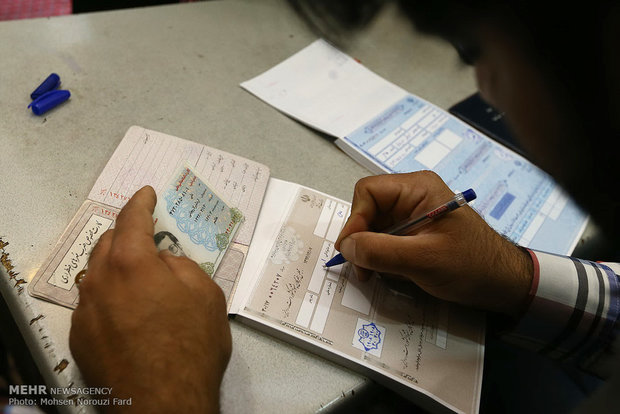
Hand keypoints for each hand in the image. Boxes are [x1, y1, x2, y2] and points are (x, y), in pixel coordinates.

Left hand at [69, 186, 230, 412]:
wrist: (163, 401)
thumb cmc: (192, 345)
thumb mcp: (206, 295)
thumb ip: (182, 266)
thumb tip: (164, 261)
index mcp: (133, 263)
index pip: (132, 219)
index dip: (141, 202)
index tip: (146, 193)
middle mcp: (101, 280)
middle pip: (108, 242)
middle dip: (127, 234)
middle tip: (146, 239)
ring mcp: (86, 310)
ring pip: (97, 273)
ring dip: (116, 267)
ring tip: (139, 278)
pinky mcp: (81, 337)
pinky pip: (93, 303)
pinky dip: (109, 296)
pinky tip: (128, 313)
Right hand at [335, 172, 532, 316]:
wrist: (501, 282)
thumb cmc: (471, 265)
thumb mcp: (423, 259)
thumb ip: (380, 251)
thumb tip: (346, 246)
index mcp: (417, 188)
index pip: (369, 192)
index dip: (356, 220)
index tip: (352, 250)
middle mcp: (411, 196)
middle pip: (368, 210)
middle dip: (362, 239)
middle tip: (363, 269)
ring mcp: (412, 215)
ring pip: (372, 227)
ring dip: (369, 252)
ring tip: (375, 274)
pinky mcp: (412, 233)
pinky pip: (384, 240)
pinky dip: (380, 257)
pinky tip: (389, 272)